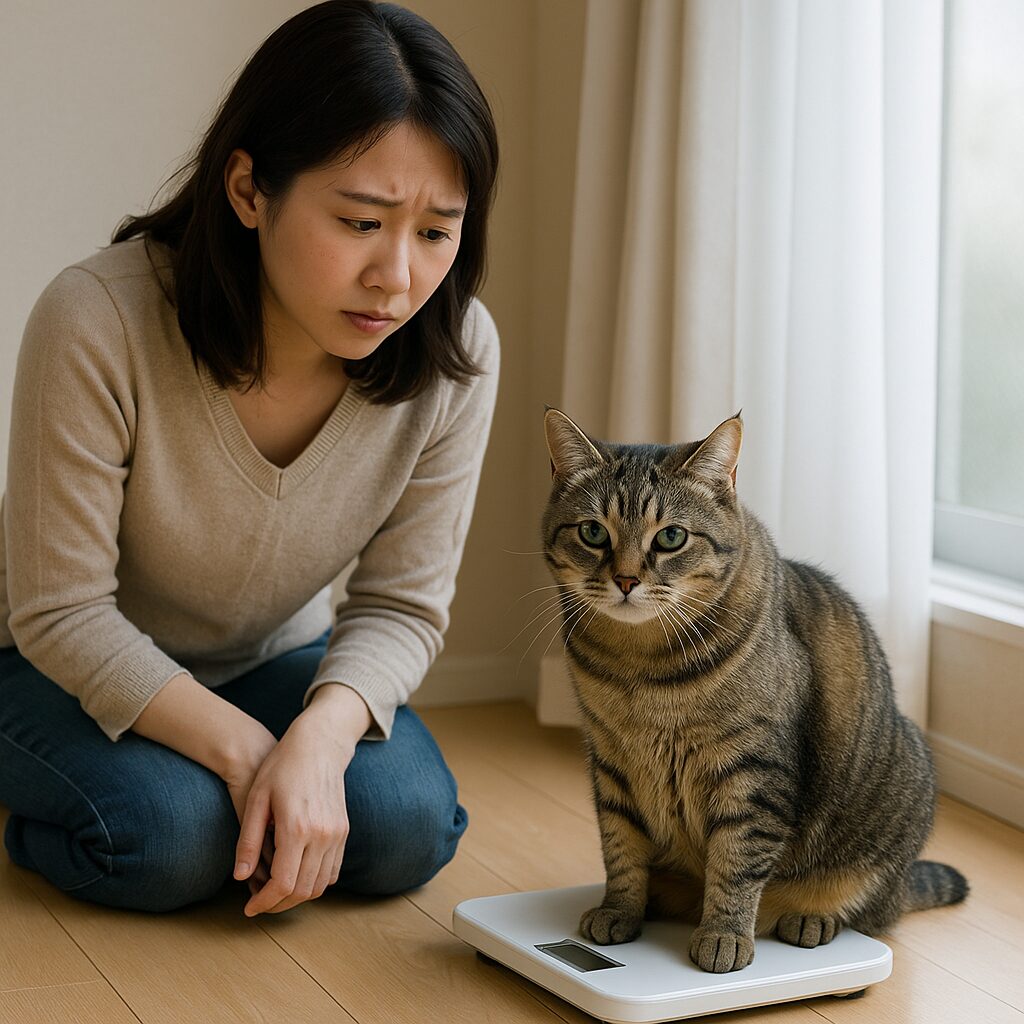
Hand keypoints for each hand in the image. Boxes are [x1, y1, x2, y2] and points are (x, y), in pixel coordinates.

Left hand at [232, 699, 361, 915]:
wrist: (319, 745)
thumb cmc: (282, 767)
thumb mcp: (256, 800)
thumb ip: (249, 842)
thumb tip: (240, 878)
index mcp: (296, 827)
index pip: (283, 883)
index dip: (264, 903)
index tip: (249, 908)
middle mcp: (322, 834)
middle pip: (302, 890)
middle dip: (278, 905)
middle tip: (259, 903)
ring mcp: (337, 834)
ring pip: (320, 886)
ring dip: (297, 897)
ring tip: (275, 893)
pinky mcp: (344, 831)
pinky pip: (332, 871)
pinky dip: (315, 883)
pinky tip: (296, 876)